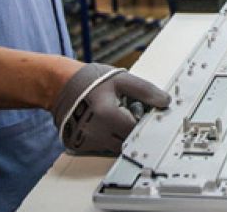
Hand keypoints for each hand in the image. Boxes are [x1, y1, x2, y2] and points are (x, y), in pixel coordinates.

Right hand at [50, 63, 170, 154]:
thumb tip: (165, 101)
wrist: (61, 85)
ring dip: (119, 134)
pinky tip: (102, 122)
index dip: (143, 121)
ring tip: (113, 116)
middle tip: (126, 112)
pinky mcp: (79, 145)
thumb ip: (145, 91)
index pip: (137, 130)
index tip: (142, 112)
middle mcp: (96, 132)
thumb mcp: (121, 79)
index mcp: (108, 115)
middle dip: (132, 129)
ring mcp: (86, 141)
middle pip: (127, 142)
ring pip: (115, 147)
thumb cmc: (91, 81)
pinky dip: (106, 137)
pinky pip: (101, 147)